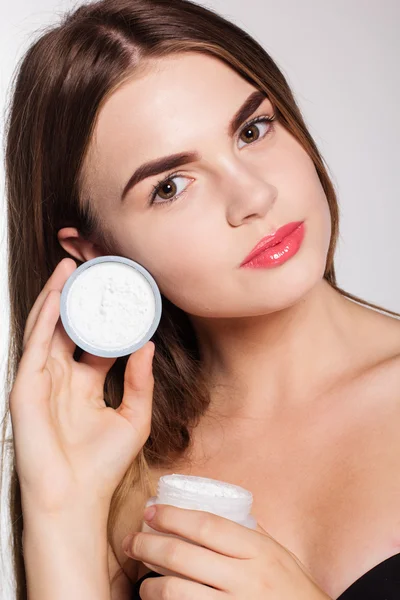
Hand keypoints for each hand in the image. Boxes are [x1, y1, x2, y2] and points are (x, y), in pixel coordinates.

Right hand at [10, 258, 154, 514]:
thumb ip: (140, 380)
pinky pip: (34, 347)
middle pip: (68, 327)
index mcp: (85, 384)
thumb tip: (147, 344)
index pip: (95, 339)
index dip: (106, 315)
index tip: (120, 291)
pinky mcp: (25, 389)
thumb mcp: (133, 417)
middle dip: (77, 297)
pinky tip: (55, 297)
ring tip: (69, 269)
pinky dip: (44, 320)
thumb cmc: (102, 466)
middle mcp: (62, 378)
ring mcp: (41, 381)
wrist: (76, 500)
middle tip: (89, 267)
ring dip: (56, 298)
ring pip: (47, 329)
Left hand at [122, 504, 331, 598]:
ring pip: (177, 592)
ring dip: (151, 585)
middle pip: (184, 556)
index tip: (152, 511)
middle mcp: (247, 579)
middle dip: (149, 545)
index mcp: (258, 551)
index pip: (207, 526)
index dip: (174, 516)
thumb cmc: (292, 588)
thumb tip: (210, 509)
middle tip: (132, 540)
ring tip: (144, 581)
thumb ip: (247, 533)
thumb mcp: (277, 553)